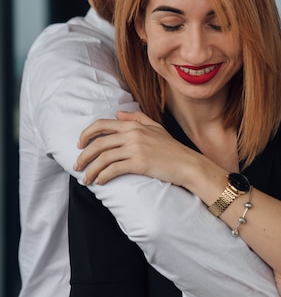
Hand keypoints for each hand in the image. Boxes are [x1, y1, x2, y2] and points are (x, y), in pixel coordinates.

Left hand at [74, 110, 196, 185]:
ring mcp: (135, 149)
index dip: (86, 134)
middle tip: (77, 166)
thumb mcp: (156, 127)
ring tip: (86, 179)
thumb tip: (117, 113)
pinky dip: (103, 176)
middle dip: (83, 156)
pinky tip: (100, 182)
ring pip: (103, 158)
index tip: (79, 144)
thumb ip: (136, 118)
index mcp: (133, 125)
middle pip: (98, 143)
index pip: (102, 125)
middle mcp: (132, 135)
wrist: (188, 164)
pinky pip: (113, 169)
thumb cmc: (172, 148)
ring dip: (90, 170)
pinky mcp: (139, 163)